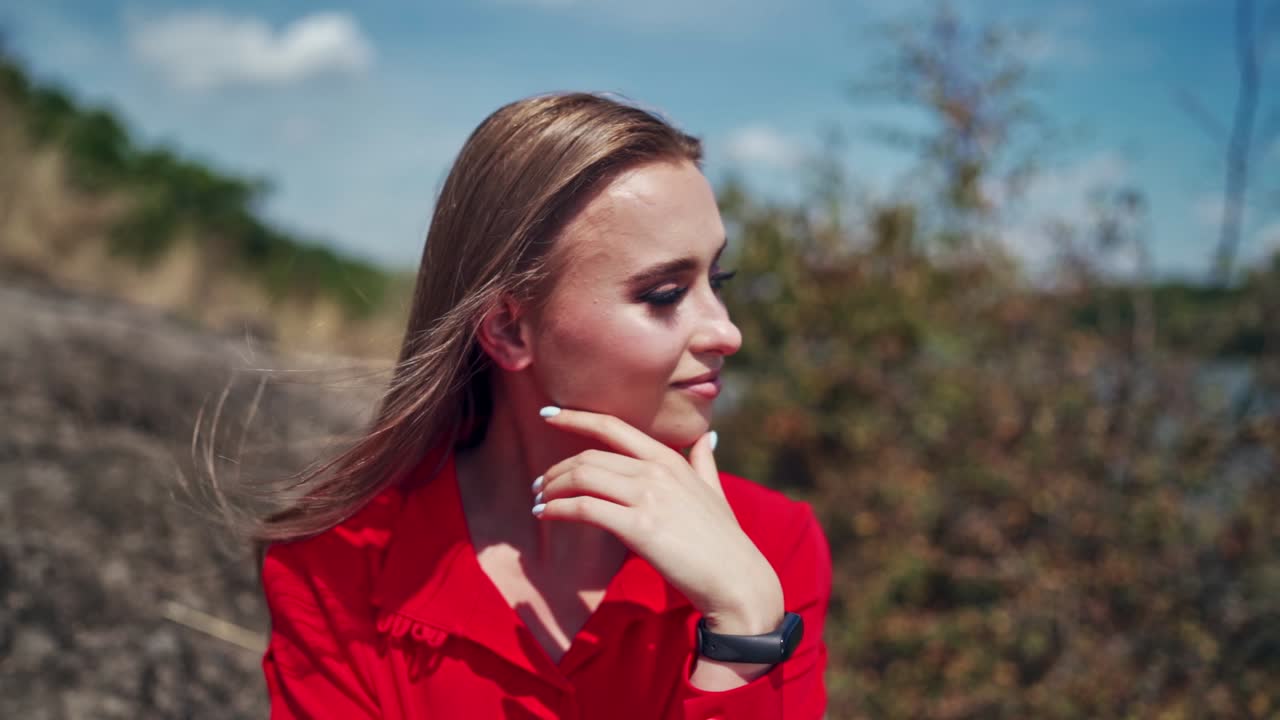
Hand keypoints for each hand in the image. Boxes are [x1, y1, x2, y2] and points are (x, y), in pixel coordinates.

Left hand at [532, 406, 783, 633]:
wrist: (736, 579)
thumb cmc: (724, 540)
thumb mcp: (716, 491)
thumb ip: (704, 462)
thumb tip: (708, 436)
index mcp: (669, 459)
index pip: (613, 427)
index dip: (576, 418)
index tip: (549, 415)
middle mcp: (656, 471)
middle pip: (589, 457)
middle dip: (557, 470)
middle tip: (540, 484)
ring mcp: (648, 497)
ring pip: (582, 478)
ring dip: (553, 488)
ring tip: (539, 501)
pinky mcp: (639, 527)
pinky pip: (584, 509)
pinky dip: (558, 509)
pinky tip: (545, 515)